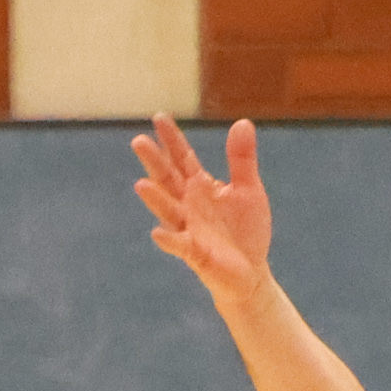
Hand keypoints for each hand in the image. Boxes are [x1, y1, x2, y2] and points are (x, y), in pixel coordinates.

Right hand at [130, 114, 274, 302]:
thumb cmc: (245, 231)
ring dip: (156, 200)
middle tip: (139, 142)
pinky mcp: (197, 255)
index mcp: (200, 187)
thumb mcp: (248, 189)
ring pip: (169, 212)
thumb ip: (241, 159)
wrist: (251, 273)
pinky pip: (181, 246)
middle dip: (154, 163)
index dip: (171, 140)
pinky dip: (170, 240)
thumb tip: (243, 123)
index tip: (159, 117)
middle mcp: (188, 206)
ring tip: (141, 184)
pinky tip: (158, 233)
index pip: (182, 159)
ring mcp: (190, 230)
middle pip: (168, 181)